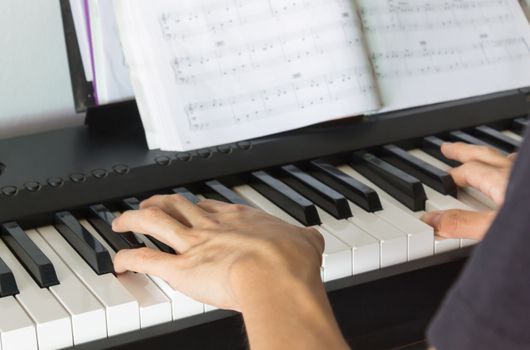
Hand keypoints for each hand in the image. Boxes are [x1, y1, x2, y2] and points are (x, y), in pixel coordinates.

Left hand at [112, 195, 348, 349]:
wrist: (277, 274)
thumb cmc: (290, 260)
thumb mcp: (306, 240)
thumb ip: (307, 238)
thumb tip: (315, 238)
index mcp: (237, 218)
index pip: (208, 205)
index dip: (193, 204)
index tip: (187, 205)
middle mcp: (211, 226)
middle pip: (176, 206)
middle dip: (159, 203)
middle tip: (149, 204)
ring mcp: (193, 245)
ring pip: (154, 223)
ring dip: (133, 220)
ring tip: (122, 221)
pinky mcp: (180, 269)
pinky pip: (146, 260)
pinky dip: (128, 260)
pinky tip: (118, 262)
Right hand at [422, 142, 514, 239]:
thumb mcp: (493, 229)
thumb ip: (462, 224)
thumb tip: (431, 220)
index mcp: (502, 180)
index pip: (468, 171)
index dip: (449, 178)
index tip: (439, 183)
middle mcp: (518, 172)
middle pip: (485, 155)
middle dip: (463, 151)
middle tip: (447, 148)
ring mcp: (529, 177)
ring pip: (507, 158)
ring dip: (489, 156)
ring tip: (479, 156)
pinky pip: (523, 168)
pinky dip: (513, 166)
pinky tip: (513, 175)